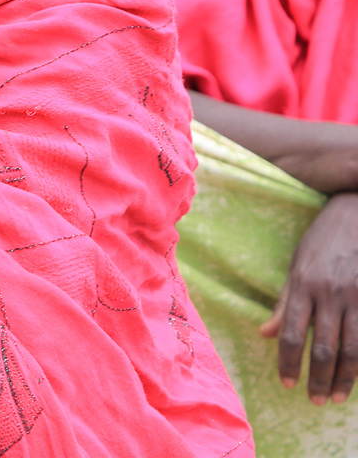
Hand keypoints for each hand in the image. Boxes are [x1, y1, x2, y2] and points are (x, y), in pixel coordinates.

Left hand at [260, 191, 357, 403]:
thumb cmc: (322, 241)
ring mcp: (357, 296)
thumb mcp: (296, 266)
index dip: (288, 362)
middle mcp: (330, 294)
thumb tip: (265, 333)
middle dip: (319, 379)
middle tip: (315, 401)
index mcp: (303, 286)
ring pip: (353, 348)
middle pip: (324, 348)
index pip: (291, 334)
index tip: (285, 383)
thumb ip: (284, 302)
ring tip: (338, 397)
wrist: (357, 213)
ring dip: (345, 378)